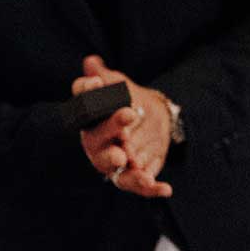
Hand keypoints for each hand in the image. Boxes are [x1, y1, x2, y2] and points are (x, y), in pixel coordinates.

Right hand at [72, 56, 173, 197]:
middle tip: (127, 118)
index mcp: (90, 118)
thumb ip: (106, 78)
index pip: (84, 106)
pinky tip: (165, 188)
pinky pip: (138, 184)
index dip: (86, 94)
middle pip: (97, 140)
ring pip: (114, 167)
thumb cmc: (125, 101)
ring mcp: (115, 160)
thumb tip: (92, 62)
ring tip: (134, 164)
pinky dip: (150, 188)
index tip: (93, 82)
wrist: (149, 117)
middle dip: (111, 129)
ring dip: (124, 168)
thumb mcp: (119, 86)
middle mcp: (97, 142)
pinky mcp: (133, 173)